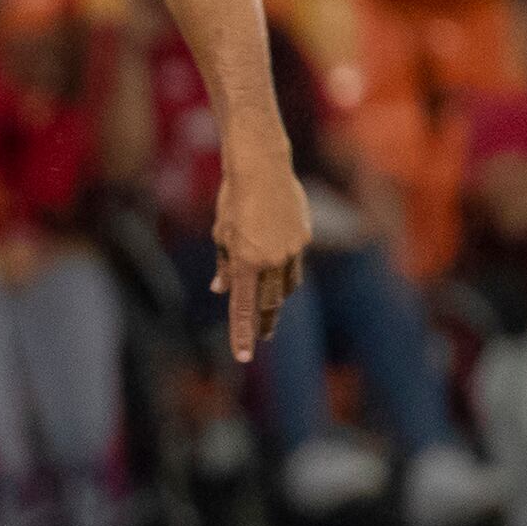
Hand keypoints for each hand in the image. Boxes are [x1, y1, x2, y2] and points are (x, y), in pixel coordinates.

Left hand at [211, 156, 310, 362]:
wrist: (262, 168)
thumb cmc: (233, 199)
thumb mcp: (221, 234)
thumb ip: (225, 265)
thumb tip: (221, 289)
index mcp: (246, 263)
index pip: (243, 308)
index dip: (243, 334)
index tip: (244, 357)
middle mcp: (272, 261)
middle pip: (271, 303)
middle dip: (266, 322)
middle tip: (264, 337)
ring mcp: (292, 249)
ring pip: (287, 284)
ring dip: (278, 297)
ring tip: (272, 307)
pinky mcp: (305, 236)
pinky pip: (295, 261)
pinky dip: (285, 269)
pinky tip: (279, 265)